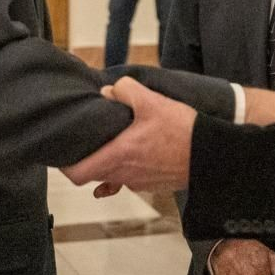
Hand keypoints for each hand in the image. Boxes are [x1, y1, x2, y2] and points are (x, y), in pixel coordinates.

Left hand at [64, 76, 195, 192]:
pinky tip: (134, 156)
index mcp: (119, 155)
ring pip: (111, 177)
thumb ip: (125, 90)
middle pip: (92, 176)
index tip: (64, 154)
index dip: (65, 166)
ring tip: (113, 144)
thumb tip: (107, 92)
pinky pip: (130, 180)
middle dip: (85, 161)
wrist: (211, 154)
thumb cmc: (182, 131)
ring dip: (108, 163)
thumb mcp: (152, 101)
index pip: (78, 174)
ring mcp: (139, 182)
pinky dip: (126, 170)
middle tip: (85, 144)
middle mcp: (125, 174)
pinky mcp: (153, 184)